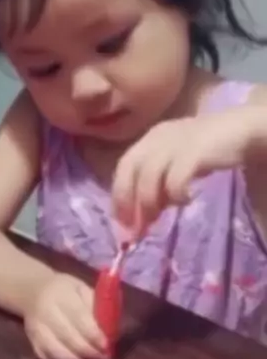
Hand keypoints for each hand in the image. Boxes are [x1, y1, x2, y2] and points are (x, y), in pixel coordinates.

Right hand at [24, 273, 109, 358]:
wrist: (33, 292)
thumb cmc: (65, 290)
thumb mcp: (83, 289)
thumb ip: (97, 306)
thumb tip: (111, 330)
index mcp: (61, 295)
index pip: (78, 317)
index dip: (94, 334)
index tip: (107, 345)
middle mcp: (46, 313)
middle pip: (68, 337)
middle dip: (88, 351)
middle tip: (104, 358)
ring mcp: (36, 330)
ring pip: (56, 352)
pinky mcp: (32, 343)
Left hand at [112, 107, 261, 235]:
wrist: (240, 130)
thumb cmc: (207, 151)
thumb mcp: (176, 166)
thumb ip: (159, 187)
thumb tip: (143, 218)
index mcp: (149, 139)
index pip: (123, 168)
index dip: (119, 197)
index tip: (123, 223)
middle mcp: (156, 138)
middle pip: (129, 170)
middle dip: (128, 202)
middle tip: (136, 228)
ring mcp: (174, 142)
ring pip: (148, 176)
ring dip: (149, 203)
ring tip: (159, 219)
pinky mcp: (194, 151)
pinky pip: (175, 179)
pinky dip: (175, 195)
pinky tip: (186, 201)